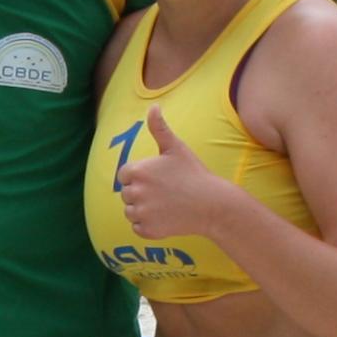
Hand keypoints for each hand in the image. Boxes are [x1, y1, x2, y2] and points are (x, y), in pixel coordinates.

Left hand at [114, 104, 241, 241]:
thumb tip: (153, 106)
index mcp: (137, 171)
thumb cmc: (194, 173)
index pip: (124, 175)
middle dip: (141, 193)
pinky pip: (138, 227)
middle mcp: (135, 193)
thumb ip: (159, 128)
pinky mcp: (148, 230)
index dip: (140, 176)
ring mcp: (141, 213)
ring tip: (166, 204)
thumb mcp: (175, 148)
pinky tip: (166, 217)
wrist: (212, 204)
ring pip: (130, 211)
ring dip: (143, 209)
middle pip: (126, 194)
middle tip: (165, 191)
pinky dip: (148, 225)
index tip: (158, 178)